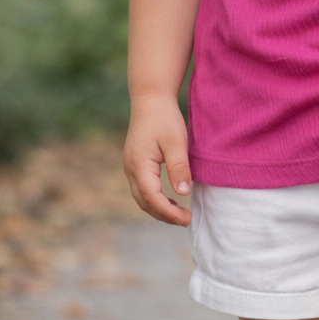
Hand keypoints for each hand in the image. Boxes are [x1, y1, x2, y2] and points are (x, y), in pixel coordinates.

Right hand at [123, 95, 192, 225]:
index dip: (169, 212)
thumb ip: (179, 168)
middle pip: (144, 202)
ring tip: (181, 214)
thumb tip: (183, 193)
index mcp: (139, 164)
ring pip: (142, 198)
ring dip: (159, 209)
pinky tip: (172, 200)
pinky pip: (143, 189)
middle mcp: (130, 168)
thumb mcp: (176, 141)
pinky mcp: (135, 164)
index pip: (152, 198)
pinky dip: (156, 200)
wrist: (150, 99)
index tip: (187, 218)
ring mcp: (131, 167)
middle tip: (187, 220)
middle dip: (164, 215)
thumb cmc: (164, 118)